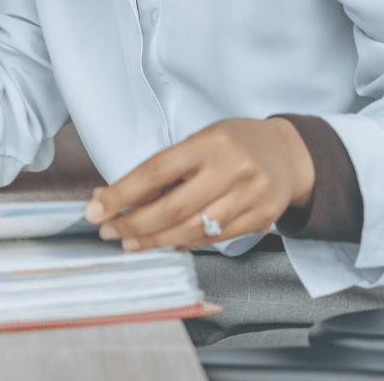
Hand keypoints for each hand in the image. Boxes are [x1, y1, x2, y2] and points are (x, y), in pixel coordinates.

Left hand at [83, 117, 314, 251]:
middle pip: (173, 208)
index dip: (121, 192)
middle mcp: (231, 170)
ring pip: (192, 230)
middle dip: (133, 224)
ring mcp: (249, 198)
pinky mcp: (261, 219)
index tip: (96, 207)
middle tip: (108, 230)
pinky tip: (165, 242)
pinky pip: (214, 239)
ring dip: (155, 240)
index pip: (155, 171)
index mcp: (208, 144)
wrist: (288, 154)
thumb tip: (118, 195)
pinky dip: (184, 242)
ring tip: (129, 242)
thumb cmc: (232, 143)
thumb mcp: (197, 141)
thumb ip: (165, 169)